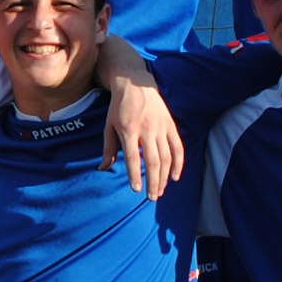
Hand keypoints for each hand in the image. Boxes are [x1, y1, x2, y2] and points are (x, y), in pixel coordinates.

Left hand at [100, 75, 183, 198]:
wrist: (135, 84)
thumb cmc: (118, 107)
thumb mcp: (109, 126)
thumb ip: (108, 149)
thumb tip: (102, 169)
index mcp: (129, 130)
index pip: (133, 157)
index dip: (135, 174)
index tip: (136, 189)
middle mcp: (146, 129)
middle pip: (153, 161)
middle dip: (153, 182)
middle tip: (152, 197)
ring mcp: (160, 127)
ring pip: (166, 157)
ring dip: (165, 177)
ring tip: (160, 191)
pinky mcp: (170, 125)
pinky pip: (178, 147)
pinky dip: (178, 163)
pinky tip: (175, 177)